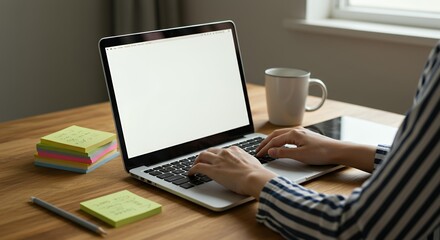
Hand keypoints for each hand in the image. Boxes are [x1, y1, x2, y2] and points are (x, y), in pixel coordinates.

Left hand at [188, 146, 276, 198]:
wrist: (255, 178)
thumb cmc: (257, 174)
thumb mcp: (253, 163)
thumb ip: (248, 162)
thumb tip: (250, 166)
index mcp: (235, 151)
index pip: (223, 150)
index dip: (218, 154)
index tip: (217, 158)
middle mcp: (225, 153)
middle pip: (210, 151)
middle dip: (205, 155)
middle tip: (203, 160)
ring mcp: (218, 161)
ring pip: (202, 156)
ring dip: (197, 160)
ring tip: (195, 165)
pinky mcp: (212, 170)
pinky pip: (198, 167)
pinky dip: (192, 169)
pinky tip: (191, 174)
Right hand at [256, 127, 375, 171]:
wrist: (338, 151)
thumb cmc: (322, 153)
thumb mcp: (300, 155)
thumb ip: (283, 153)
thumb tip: (271, 151)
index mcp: (293, 134)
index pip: (274, 140)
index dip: (265, 148)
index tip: (258, 154)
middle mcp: (296, 131)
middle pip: (275, 135)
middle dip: (265, 142)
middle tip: (258, 150)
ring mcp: (301, 132)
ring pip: (281, 134)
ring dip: (272, 140)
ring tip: (265, 146)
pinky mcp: (305, 136)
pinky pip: (288, 136)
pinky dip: (280, 140)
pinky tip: (280, 144)